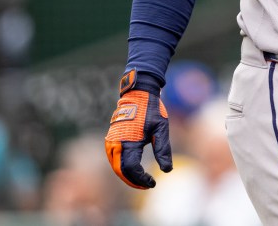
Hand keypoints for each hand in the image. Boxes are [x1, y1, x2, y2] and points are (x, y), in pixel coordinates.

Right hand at [105, 70, 172, 187]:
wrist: (137, 94)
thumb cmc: (151, 109)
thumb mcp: (161, 128)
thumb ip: (163, 149)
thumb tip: (167, 170)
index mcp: (128, 141)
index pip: (131, 169)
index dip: (141, 179)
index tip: (152, 183)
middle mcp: (116, 143)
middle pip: (121, 171)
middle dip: (133, 181)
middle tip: (147, 185)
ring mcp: (111, 141)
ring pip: (115, 166)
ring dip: (126, 176)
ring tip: (141, 180)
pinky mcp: (110, 139)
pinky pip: (113, 159)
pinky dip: (122, 167)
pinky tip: (133, 169)